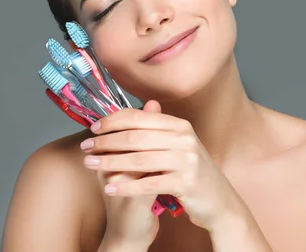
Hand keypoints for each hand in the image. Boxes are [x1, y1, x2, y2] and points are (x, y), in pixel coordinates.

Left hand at [81, 100, 248, 231]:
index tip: (93, 128)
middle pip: (136, 137)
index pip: (139, 117)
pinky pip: (148, 184)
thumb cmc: (192, 172)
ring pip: (139, 159)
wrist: (219, 201)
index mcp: (180, 126)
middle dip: (106, 141)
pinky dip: (125, 186)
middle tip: (86, 147)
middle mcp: (184, 139)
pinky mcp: (186, 183)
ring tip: (90, 164)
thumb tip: (144, 103)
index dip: (113, 121)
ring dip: (110, 162)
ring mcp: (187, 161)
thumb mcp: (178, 145)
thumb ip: (158, 127)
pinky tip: (108, 187)